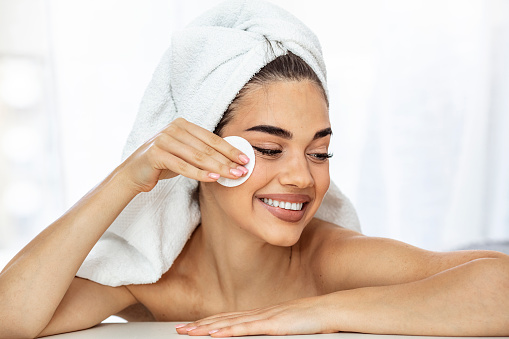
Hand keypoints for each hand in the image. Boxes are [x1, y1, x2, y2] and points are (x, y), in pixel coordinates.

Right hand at [118, 118, 249, 192]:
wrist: (133, 172)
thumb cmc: (163, 163)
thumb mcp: (184, 153)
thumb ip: (202, 151)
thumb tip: (231, 159)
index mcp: (183, 124)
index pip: (212, 138)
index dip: (230, 149)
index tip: (245, 159)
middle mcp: (174, 128)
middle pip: (207, 148)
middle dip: (228, 160)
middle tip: (243, 171)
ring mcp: (164, 140)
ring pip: (197, 157)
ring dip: (218, 168)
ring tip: (233, 176)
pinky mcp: (156, 154)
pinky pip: (183, 166)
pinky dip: (200, 173)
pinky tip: (213, 178)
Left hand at [175, 296, 337, 336]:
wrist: (332, 310)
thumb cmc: (315, 320)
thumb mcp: (290, 327)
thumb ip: (275, 330)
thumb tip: (266, 334)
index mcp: (263, 315)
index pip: (231, 319)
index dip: (210, 323)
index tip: (193, 326)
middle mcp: (260, 314)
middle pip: (225, 320)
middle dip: (201, 325)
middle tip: (179, 329)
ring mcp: (266, 318)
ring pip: (230, 323)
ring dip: (207, 328)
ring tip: (188, 331)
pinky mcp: (274, 324)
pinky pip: (247, 329)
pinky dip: (228, 331)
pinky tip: (214, 334)